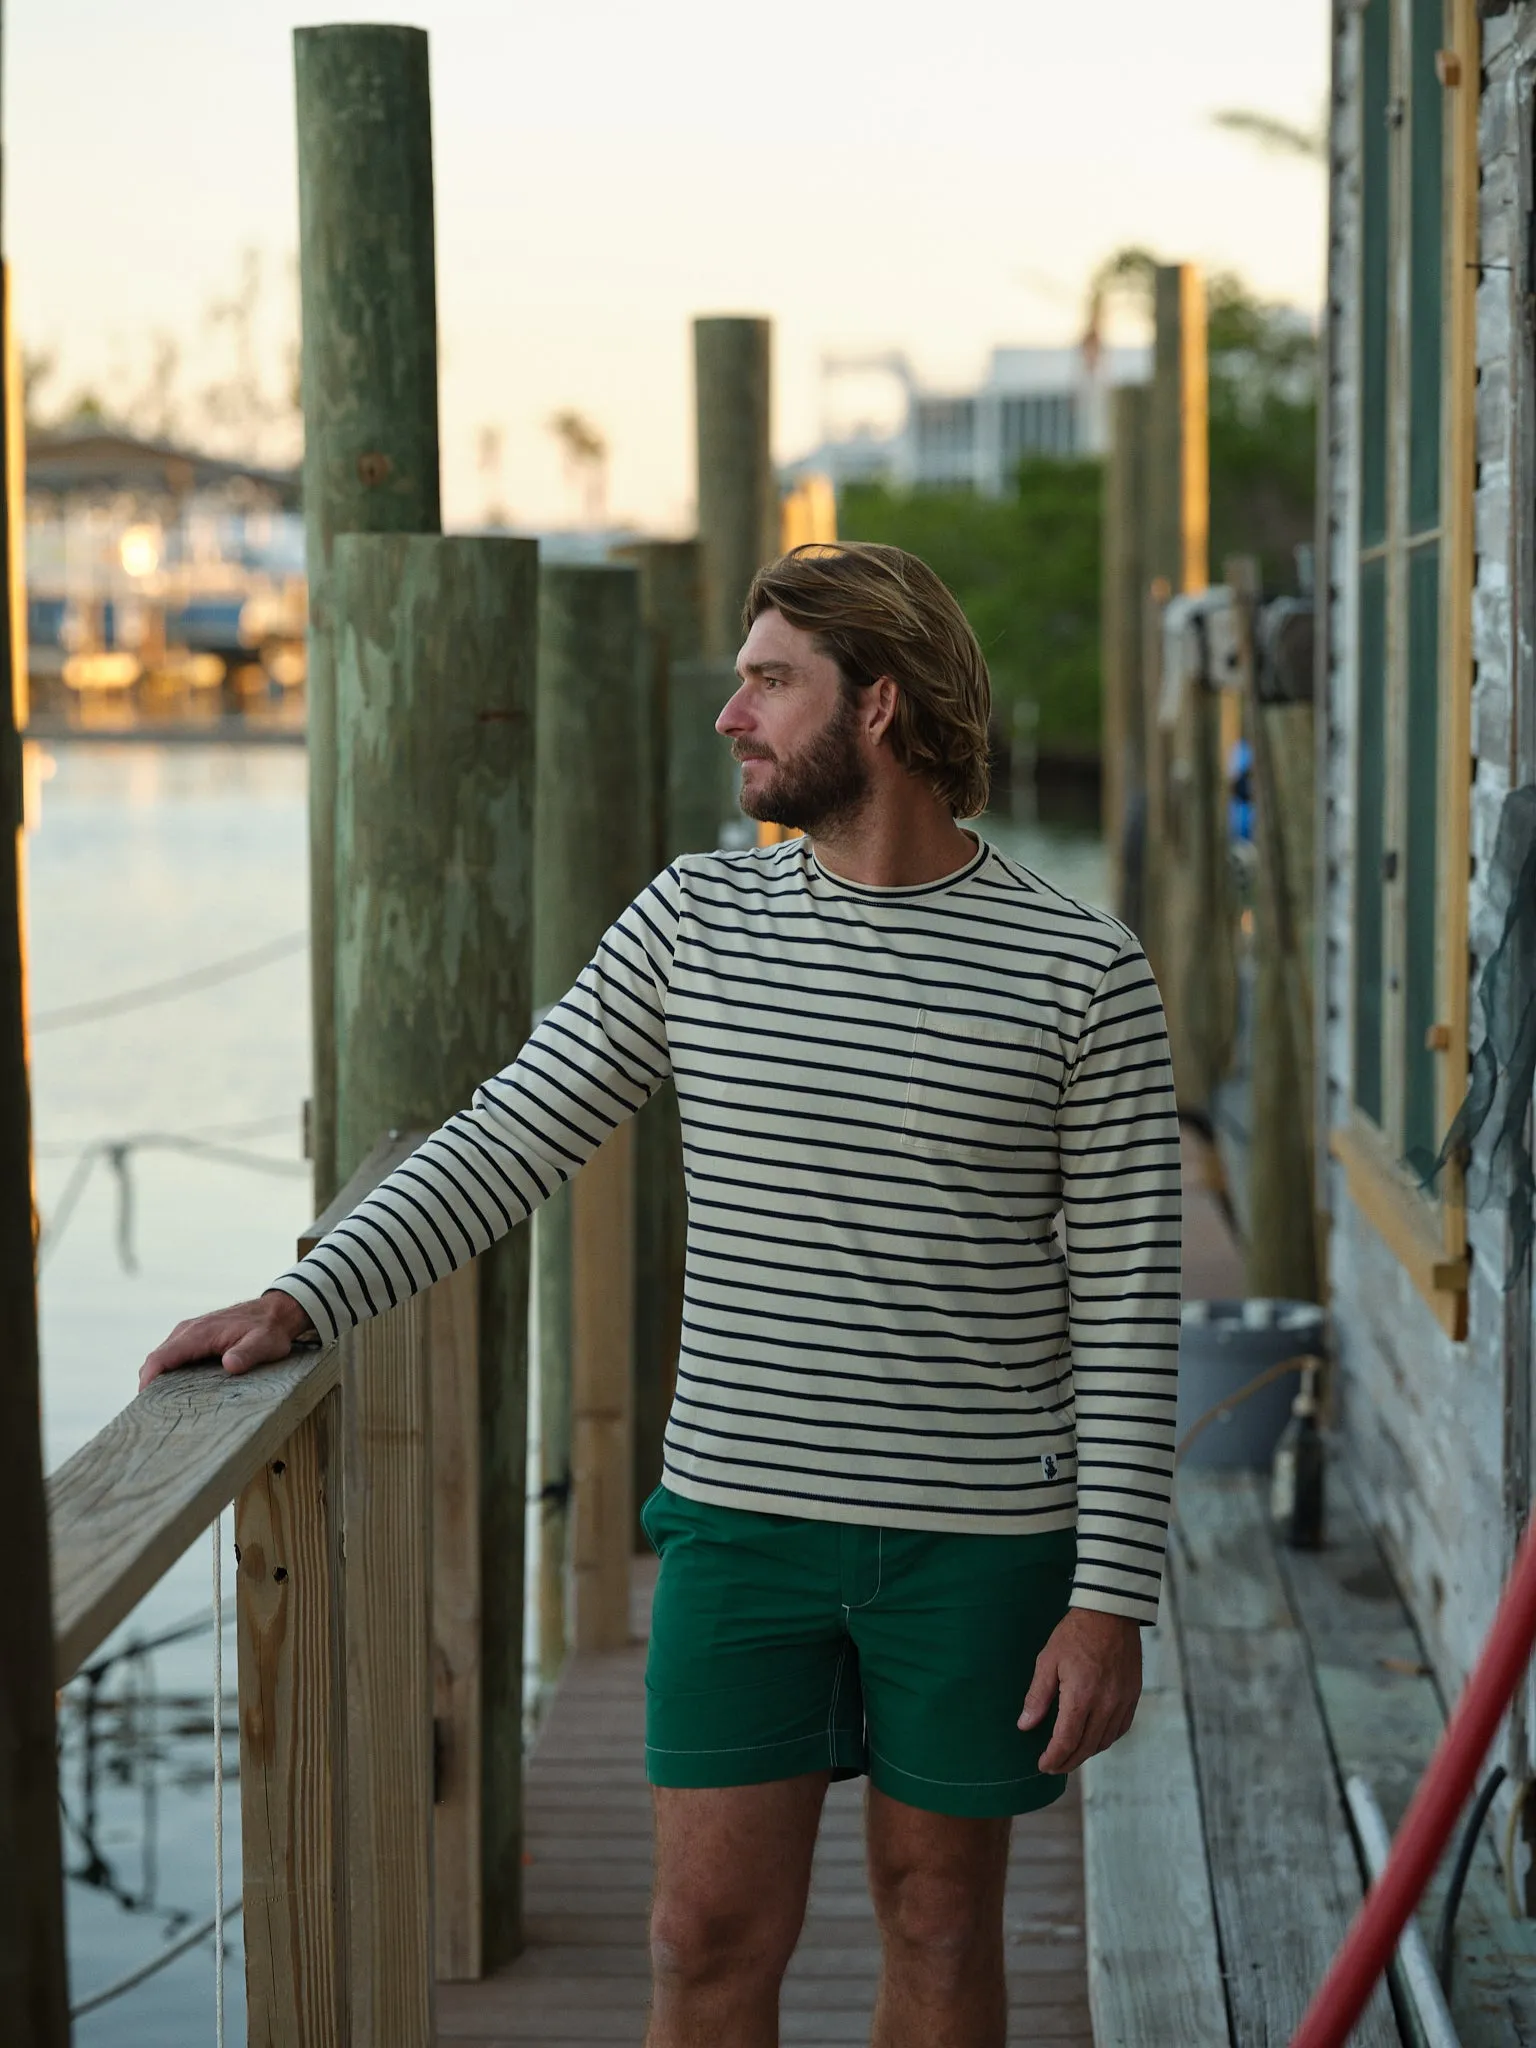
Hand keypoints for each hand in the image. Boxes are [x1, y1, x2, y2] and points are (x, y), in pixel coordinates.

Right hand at [139, 1291, 314, 1391]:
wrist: (275, 1311)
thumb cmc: (269, 1329)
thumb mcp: (265, 1343)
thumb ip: (247, 1354)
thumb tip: (230, 1365)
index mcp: (199, 1333)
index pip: (162, 1357)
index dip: (148, 1379)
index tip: (143, 1402)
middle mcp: (188, 1331)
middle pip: (156, 1360)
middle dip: (149, 1385)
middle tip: (151, 1415)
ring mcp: (189, 1333)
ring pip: (163, 1358)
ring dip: (158, 1379)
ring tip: (161, 1408)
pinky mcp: (193, 1337)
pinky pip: (172, 1355)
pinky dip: (168, 1372)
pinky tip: (175, 1392)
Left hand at [1018, 1608, 1141, 1773]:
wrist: (1110, 1613)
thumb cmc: (1075, 1634)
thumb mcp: (1048, 1660)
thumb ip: (1037, 1696)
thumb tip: (1025, 1725)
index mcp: (1081, 1695)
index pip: (1066, 1741)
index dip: (1054, 1758)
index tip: (1043, 1766)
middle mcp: (1105, 1704)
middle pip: (1086, 1747)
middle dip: (1068, 1761)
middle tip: (1053, 1766)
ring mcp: (1122, 1701)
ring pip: (1104, 1741)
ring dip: (1086, 1753)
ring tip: (1070, 1754)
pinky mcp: (1133, 1696)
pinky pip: (1120, 1729)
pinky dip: (1105, 1739)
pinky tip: (1093, 1738)